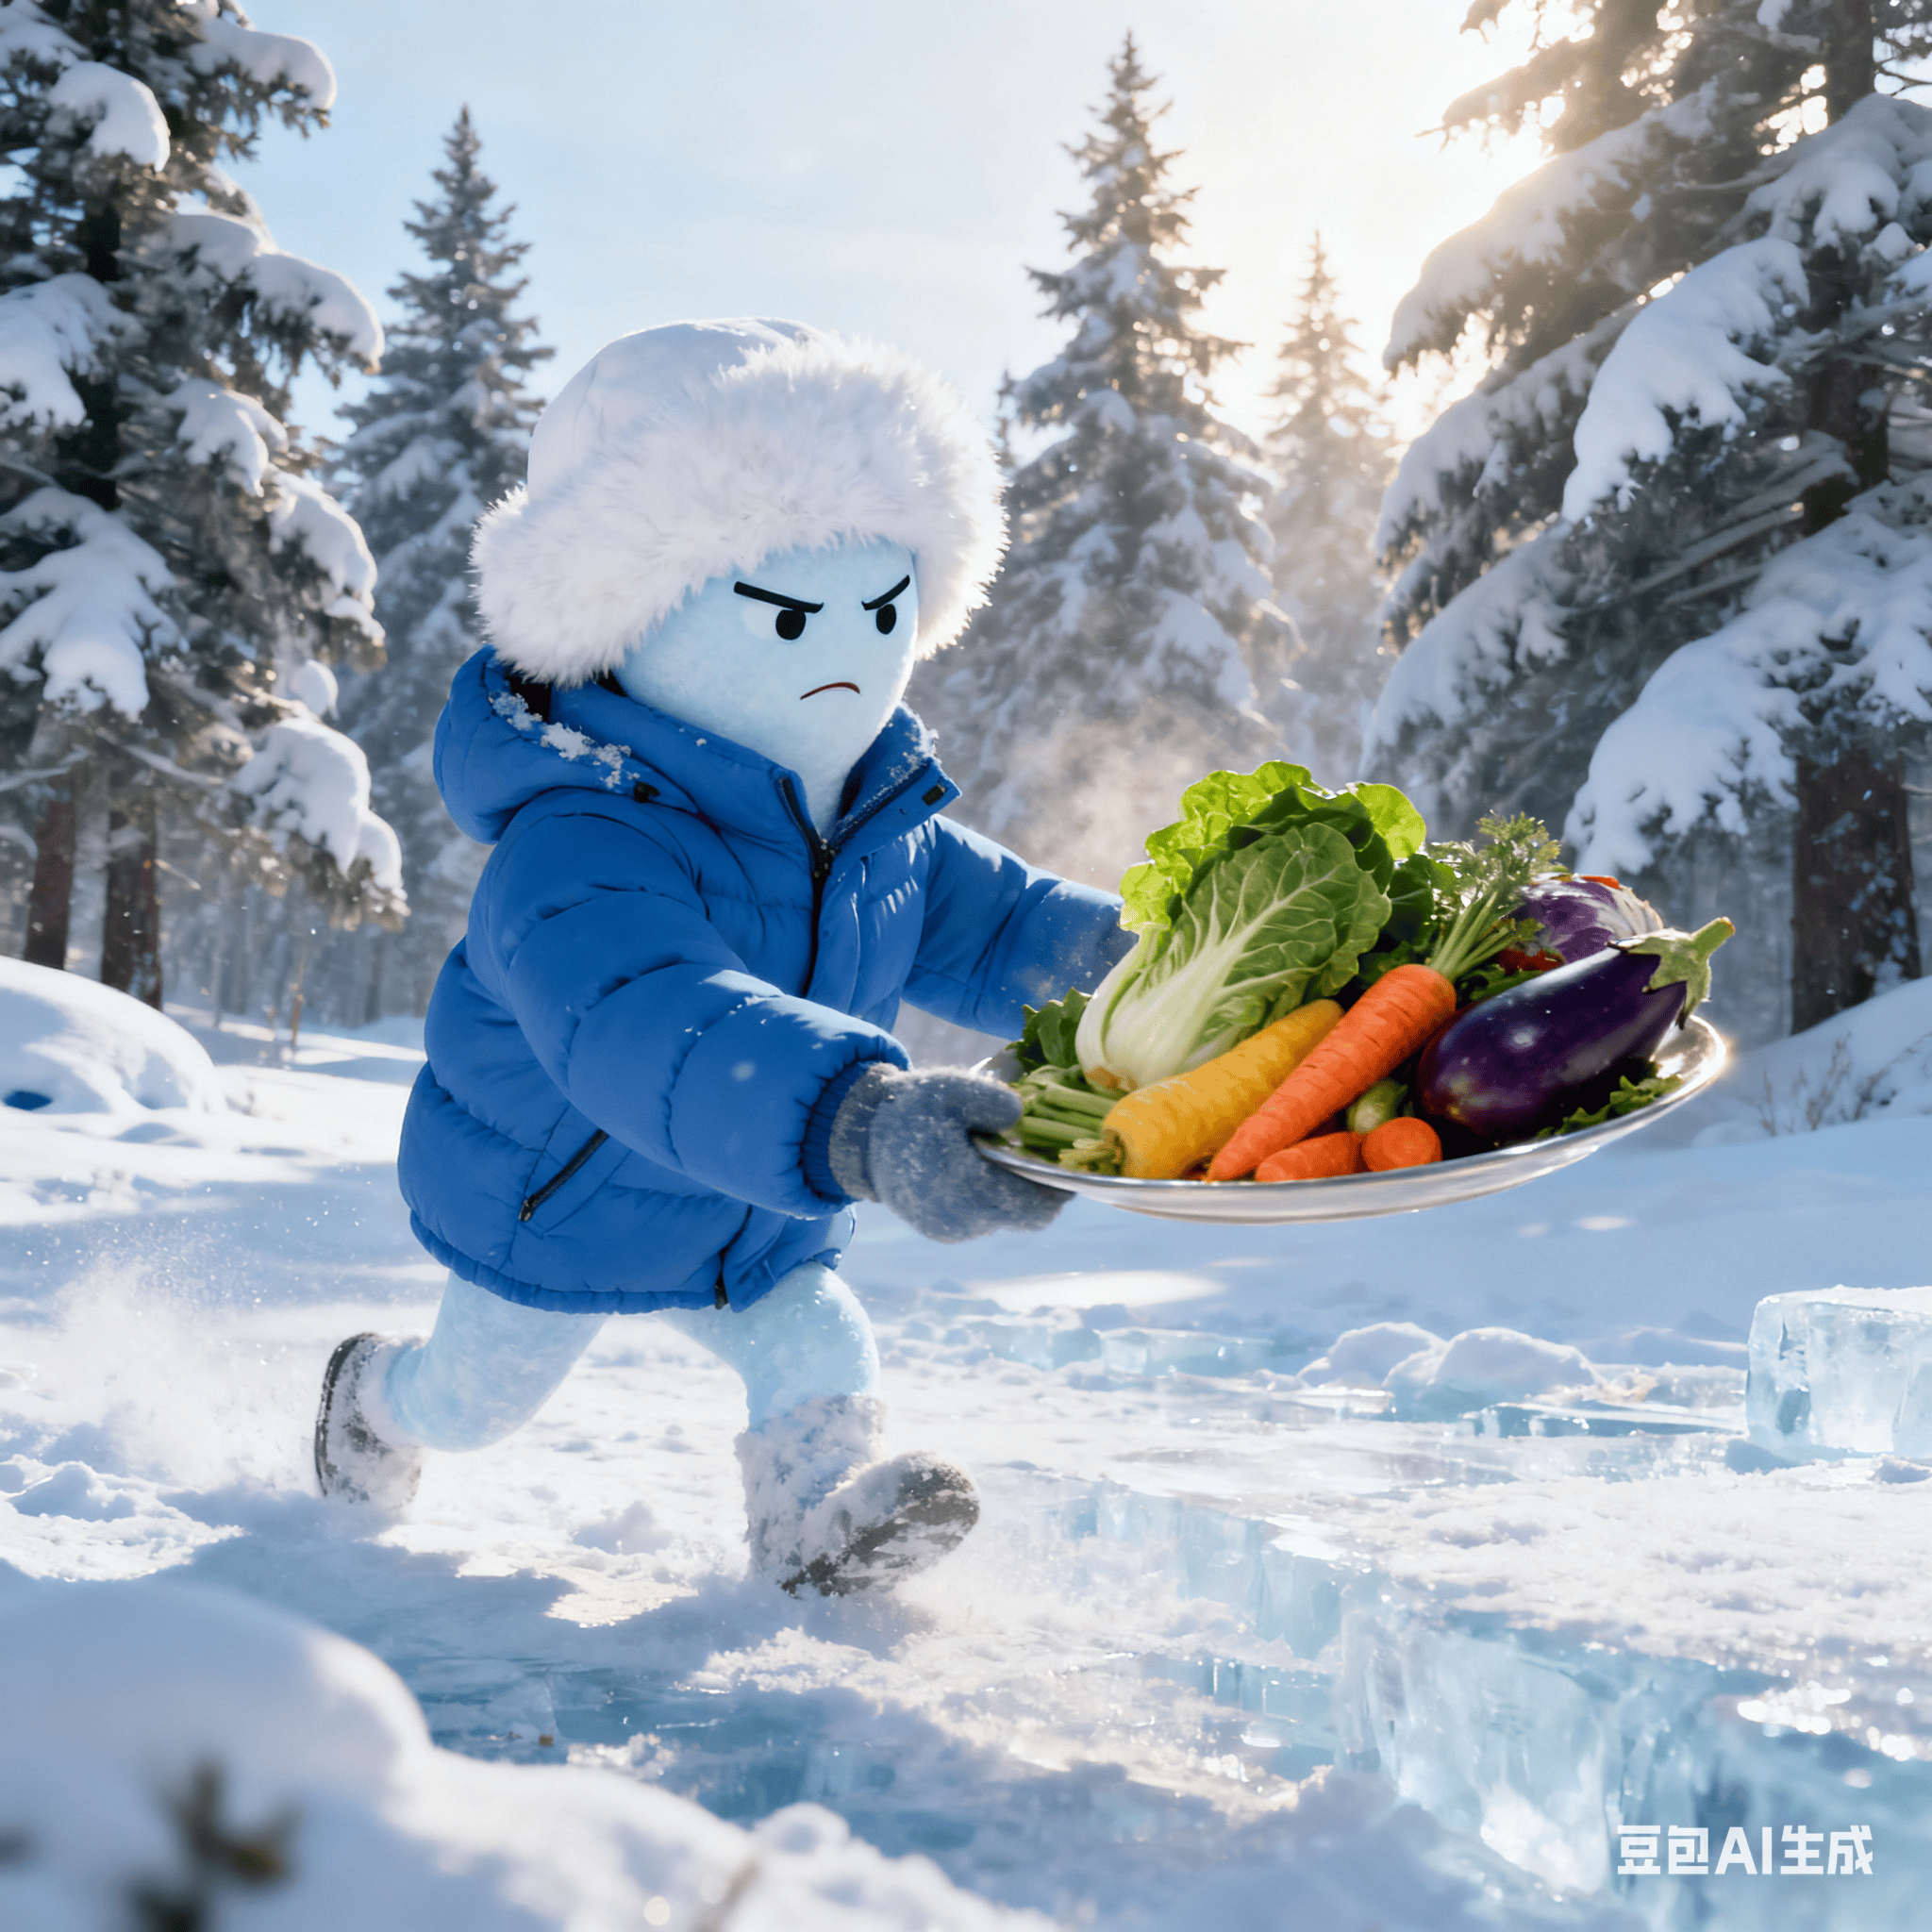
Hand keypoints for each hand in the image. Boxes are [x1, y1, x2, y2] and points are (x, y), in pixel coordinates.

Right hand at [827, 1066, 1067, 1241]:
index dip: (1060, 1191)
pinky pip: (979, 1217)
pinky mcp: (939, 1230)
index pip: (1036, 1209)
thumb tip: (1022, 1118)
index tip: (1070, 1167)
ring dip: (1012, 1192)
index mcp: (969, 1191)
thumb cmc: (910, 1109)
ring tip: (1009, 1157)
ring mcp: (948, 1231)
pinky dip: (989, 1196)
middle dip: (1038, 1189)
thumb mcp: (952, 1088)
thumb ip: (993, 1100)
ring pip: (1002, 1216)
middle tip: (1045, 1158)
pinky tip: (983, 1167)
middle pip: (1024, 1216)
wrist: (861, 1138)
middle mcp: (962, 1222)